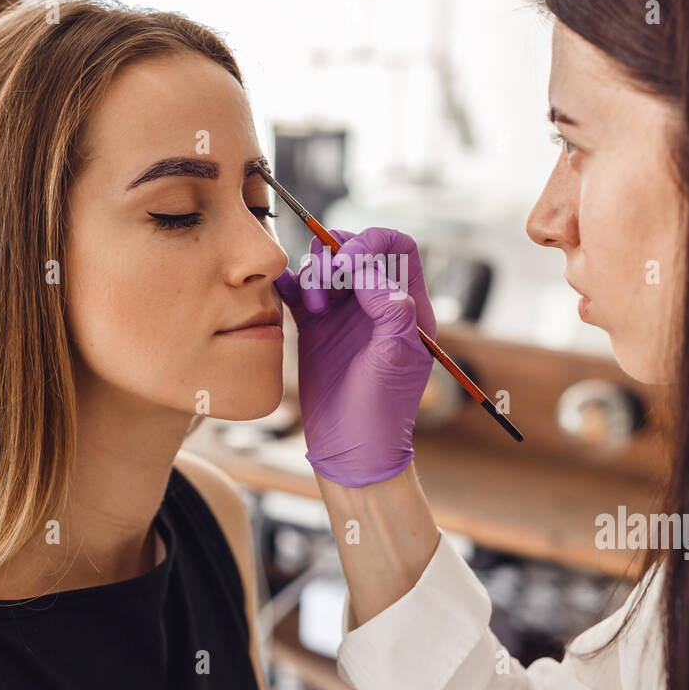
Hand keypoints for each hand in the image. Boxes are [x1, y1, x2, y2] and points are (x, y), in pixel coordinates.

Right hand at [274, 227, 436, 487]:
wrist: (350, 448)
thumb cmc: (383, 409)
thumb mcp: (396, 358)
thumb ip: (391, 311)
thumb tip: (370, 272)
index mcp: (406, 305)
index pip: (398, 248)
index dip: (373, 242)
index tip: (348, 262)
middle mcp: (375, 302)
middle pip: (356, 248)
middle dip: (336, 254)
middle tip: (327, 283)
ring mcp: (343, 313)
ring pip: (325, 266)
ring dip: (314, 274)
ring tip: (314, 308)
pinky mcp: (313, 327)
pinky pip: (299, 290)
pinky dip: (288, 283)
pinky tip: (282, 291)